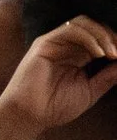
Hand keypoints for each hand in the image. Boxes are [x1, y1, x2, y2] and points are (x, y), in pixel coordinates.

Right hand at [0, 16, 116, 138]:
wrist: (31, 114)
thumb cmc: (56, 106)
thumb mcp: (90, 91)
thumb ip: (107, 77)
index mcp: (78, 56)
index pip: (100, 39)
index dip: (115, 43)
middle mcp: (66, 46)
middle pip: (94, 28)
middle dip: (112, 37)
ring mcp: (55, 43)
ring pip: (83, 24)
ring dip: (103, 36)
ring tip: (113, 54)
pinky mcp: (45, 43)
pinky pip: (70, 31)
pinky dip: (89, 38)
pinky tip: (99, 53)